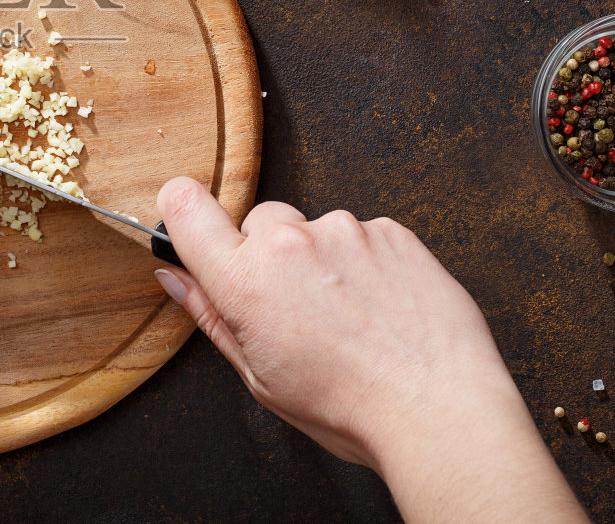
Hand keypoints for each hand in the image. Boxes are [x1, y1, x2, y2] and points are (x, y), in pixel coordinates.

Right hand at [154, 180, 585, 522]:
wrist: (439, 409)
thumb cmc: (351, 407)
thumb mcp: (260, 377)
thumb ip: (211, 316)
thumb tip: (175, 278)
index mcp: (246, 282)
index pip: (186, 206)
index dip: (182, 209)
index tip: (191, 223)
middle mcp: (291, 243)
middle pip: (258, 220)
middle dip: (267, 253)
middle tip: (295, 306)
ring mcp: (345, 231)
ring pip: (315, 230)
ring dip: (322, 260)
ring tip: (350, 317)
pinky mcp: (391, 231)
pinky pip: (362, 235)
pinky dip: (366, 264)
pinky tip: (379, 308)